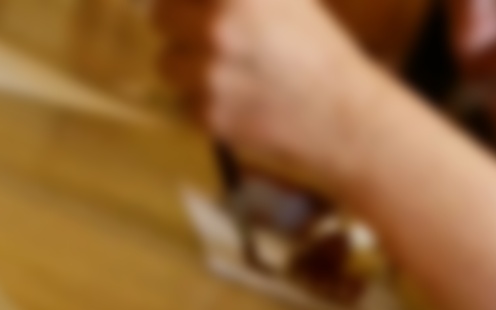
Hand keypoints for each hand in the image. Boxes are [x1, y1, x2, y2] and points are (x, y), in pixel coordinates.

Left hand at [152, 0, 387, 192]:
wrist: (334, 108)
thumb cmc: (310, 43)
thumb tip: (200, 2)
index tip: (192, 5)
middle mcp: (219, 27)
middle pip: (161, 17)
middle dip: (178, 25)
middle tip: (208, 34)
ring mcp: (209, 73)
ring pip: (166, 63)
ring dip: (186, 65)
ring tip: (227, 68)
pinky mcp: (206, 113)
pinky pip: (182, 99)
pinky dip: (201, 100)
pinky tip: (235, 97)